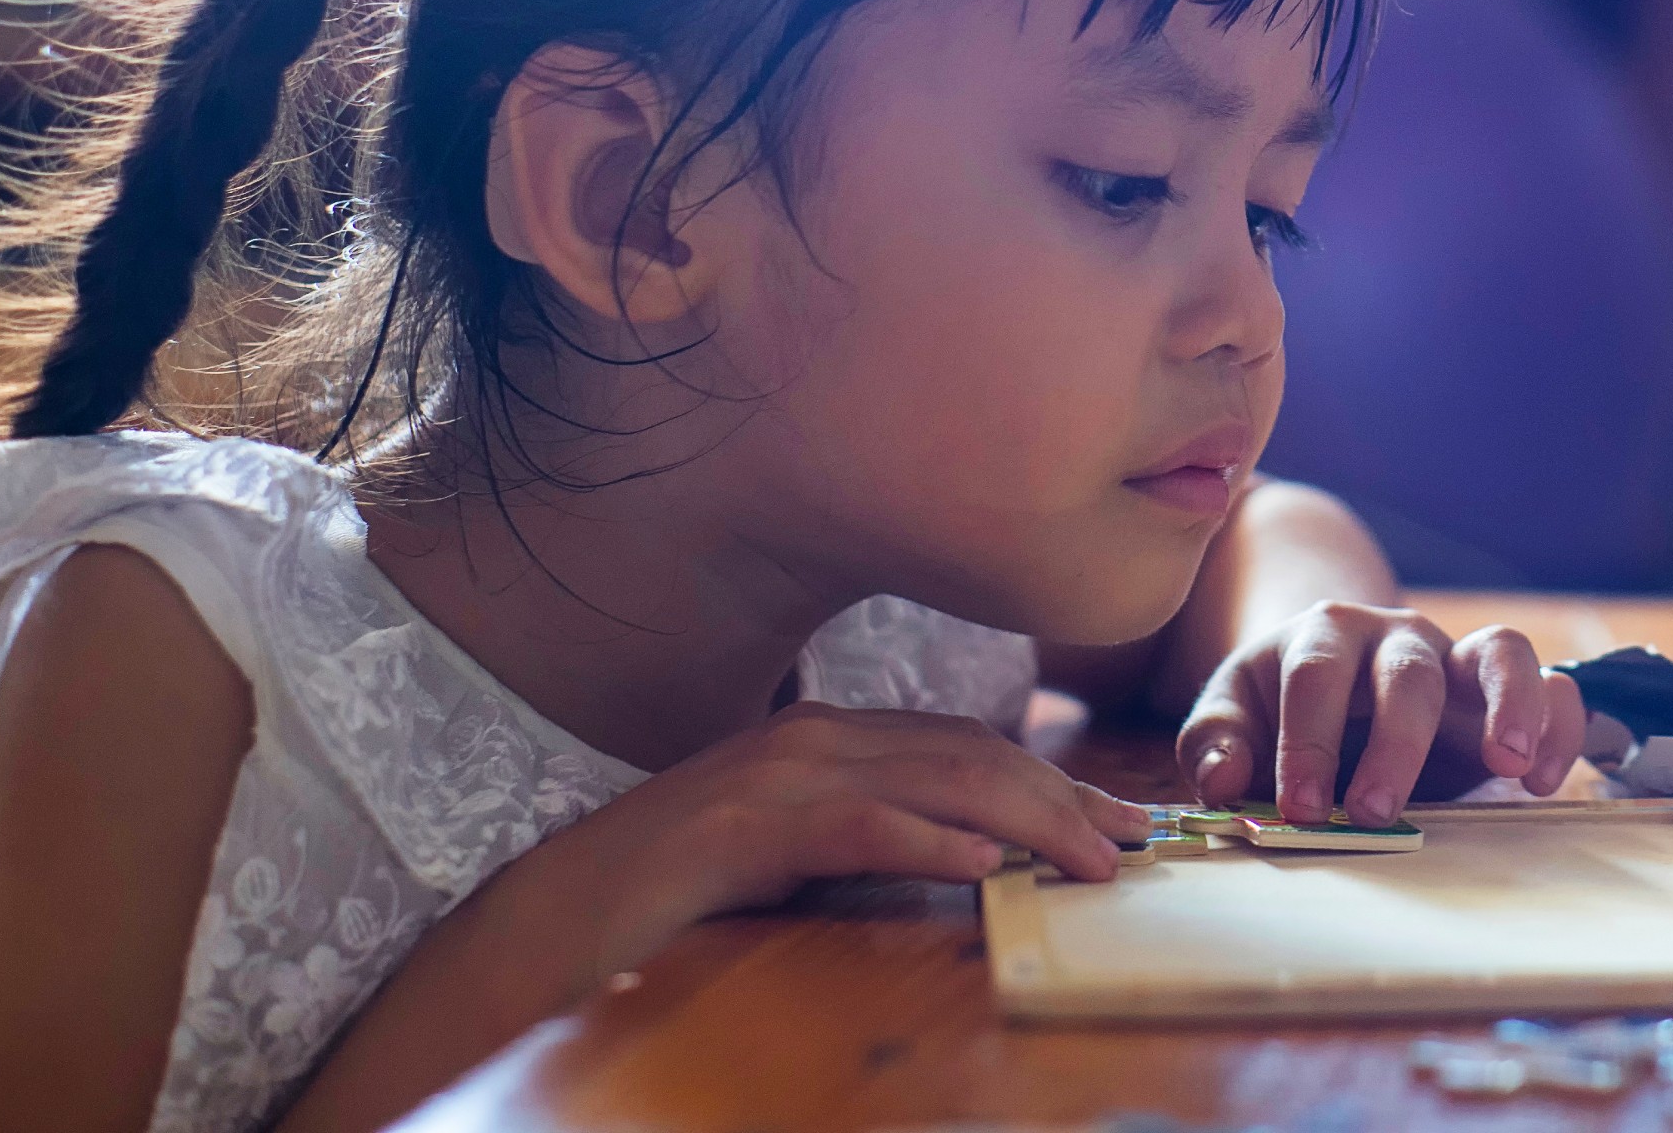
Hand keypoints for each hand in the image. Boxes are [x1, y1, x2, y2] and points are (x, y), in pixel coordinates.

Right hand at [492, 702, 1149, 980]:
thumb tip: (973, 866)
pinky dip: (923, 843)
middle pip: (967, 756)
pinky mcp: (733, 832)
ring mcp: (767, 779)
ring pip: (927, 781)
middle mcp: (806, 742)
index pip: (964, 748)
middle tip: (1133, 841)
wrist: (539, 929)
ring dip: (1024, 819)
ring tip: (1091, 858)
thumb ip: (867, 848)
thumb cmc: (668, 907)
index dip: (1051, 780)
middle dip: (1062, 795)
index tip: (1120, 822)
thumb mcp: (790, 866)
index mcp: (823, 743)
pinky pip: (850, 829)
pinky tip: (982, 868)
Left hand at [1175, 605, 1584, 825]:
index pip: (1315, 675)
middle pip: (1407, 672)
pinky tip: (1540, 783)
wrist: (1337, 678)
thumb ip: (1215, 741)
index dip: (1306, 740)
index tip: (1301, 810)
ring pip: (1500, 651)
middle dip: (1394, 744)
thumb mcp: (1234, 714)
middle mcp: (1398, 638)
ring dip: (1509, 704)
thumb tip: (1223, 781)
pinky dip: (1557, 728)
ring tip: (1507, 766)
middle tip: (1375, 813)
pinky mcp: (1506, 693)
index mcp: (1323, 636)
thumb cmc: (1278, 706)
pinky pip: (1554, 689)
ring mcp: (1458, 658)